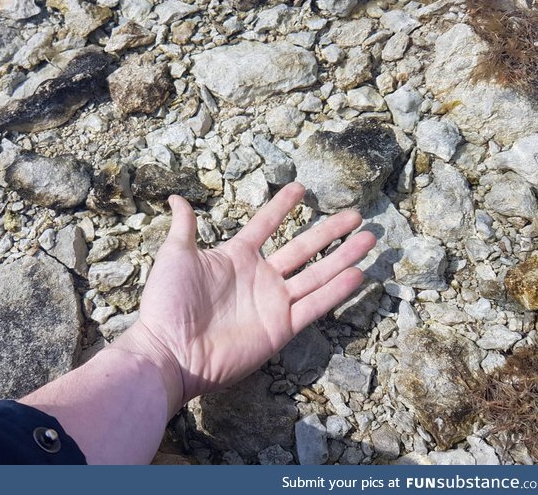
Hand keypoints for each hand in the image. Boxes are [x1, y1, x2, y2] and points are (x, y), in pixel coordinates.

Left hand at [112, 183, 375, 415]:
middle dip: (329, 232)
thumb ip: (185, 227)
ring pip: (316, 275)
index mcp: (236, 256)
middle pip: (302, 249)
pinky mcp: (281, 328)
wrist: (170, 350)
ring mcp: (273, 303)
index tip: (300, 188)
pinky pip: (313, 306)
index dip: (281, 207)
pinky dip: (335, 291)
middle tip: (355, 215)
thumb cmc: (168, 302)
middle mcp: (260, 277)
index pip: (265, 225)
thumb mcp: (175, 255)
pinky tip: (358, 274)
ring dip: (343, 257)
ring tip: (369, 239)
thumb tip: (176, 198)